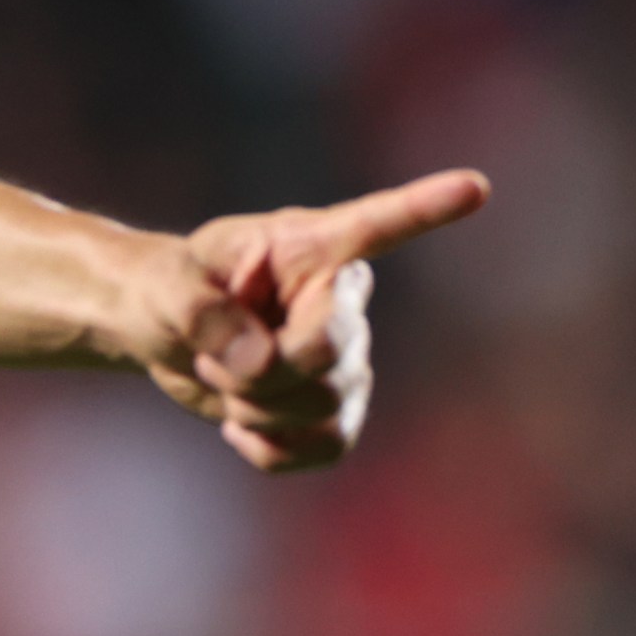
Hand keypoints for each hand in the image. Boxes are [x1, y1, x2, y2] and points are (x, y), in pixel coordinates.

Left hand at [120, 169, 488, 470]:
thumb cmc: (167, 288)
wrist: (162, 331)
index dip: (426, 208)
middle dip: (256, 370)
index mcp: (310, 248)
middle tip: (211, 353)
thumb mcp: (166, 289)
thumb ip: (204, 316)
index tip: (473, 185)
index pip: (377, 225)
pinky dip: (273, 450)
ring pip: (323, 408)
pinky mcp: (336, 407)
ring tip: (224, 376)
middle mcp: (343, 301)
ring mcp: (347, 358)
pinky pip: (328, 448)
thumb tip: (261, 364)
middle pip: (327, 353)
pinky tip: (242, 426)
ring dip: (255, 408)